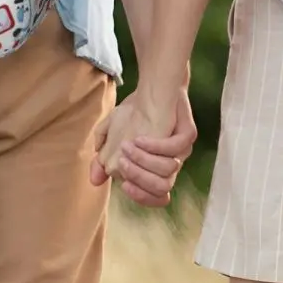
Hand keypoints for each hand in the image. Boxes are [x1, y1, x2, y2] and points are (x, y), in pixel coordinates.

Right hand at [90, 88, 195, 207]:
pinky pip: (175, 148)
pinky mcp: (188, 134)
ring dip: (144, 161)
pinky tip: (139, 138)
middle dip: (139, 178)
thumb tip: (95, 180)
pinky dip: (155, 146)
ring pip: (168, 170)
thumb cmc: (134, 113)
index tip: (123, 185)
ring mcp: (182, 150)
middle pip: (162, 188)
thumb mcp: (112, 134)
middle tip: (121, 163)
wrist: (154, 86)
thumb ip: (103, 157)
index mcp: (157, 169)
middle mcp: (171, 163)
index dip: (141, 196)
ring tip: (127, 146)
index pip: (155, 196)